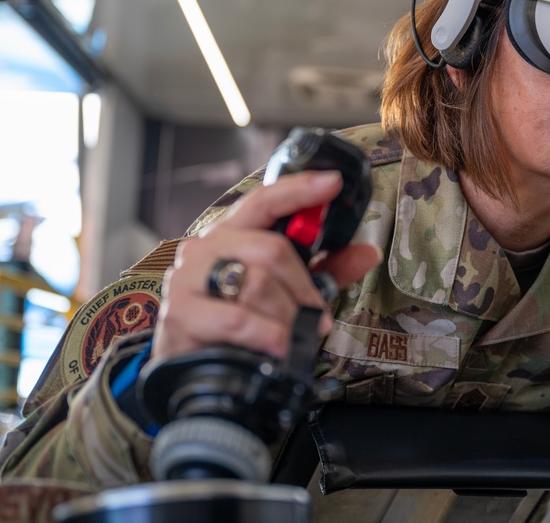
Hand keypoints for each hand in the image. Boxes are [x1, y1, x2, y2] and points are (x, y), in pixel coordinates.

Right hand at [152, 170, 381, 361]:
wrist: (189, 367)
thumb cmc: (240, 323)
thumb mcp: (286, 292)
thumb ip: (325, 271)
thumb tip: (369, 252)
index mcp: (232, 233)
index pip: (265, 200)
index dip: (299, 190)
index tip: (332, 183)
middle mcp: (205, 246)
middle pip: (272, 249)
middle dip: (304, 287)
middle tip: (318, 316)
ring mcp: (187, 277)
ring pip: (258, 283)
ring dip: (287, 315)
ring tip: (293, 336)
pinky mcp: (180, 312)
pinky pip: (238, 319)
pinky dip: (268, 335)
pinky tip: (277, 347)